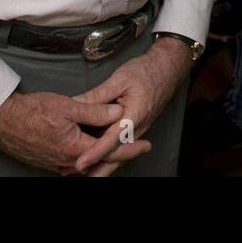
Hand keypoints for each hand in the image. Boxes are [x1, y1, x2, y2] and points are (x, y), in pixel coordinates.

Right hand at [0, 91, 142, 174]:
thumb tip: (117, 113)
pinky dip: (88, 157)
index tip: (145, 145)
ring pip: (87, 164)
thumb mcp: (68, 106)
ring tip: (119, 146)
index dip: (130, 147)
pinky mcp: (49, 163)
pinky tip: (92, 148)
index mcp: (75, 148)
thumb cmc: (32, 111)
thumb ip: (95, 111)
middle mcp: (67, 163)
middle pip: (101, 161)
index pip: (110, 150)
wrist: (2, 121)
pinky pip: (74, 164)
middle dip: (120, 154)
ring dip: (103, 156)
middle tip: (138, 147)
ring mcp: (57, 165)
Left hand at [71, 38, 192, 175]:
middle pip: (117, 155)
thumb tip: (75, 105)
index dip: (95, 153)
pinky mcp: (135, 129)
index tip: (81, 163)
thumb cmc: (145, 72)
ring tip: (84, 171)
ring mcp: (138, 131)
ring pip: (120, 153)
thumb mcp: (119, 80)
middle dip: (98, 168)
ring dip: (103, 164)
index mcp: (134, 116)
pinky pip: (122, 146)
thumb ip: (97, 96)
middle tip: (77, 172)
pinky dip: (109, 154)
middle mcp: (138, 128)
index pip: (112, 140)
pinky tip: (96, 157)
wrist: (167, 70)